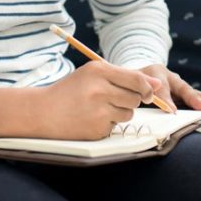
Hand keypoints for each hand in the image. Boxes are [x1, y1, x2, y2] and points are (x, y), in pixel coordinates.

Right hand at [0, 60, 160, 139]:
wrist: (43, 112)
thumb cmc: (72, 90)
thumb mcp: (94, 74)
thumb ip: (126, 77)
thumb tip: (157, 86)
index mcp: (98, 71)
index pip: (137, 80)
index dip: (147, 88)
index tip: (148, 93)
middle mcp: (99, 90)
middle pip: (136, 98)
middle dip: (130, 100)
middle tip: (112, 99)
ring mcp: (97, 112)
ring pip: (129, 114)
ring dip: (120, 113)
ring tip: (100, 108)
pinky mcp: (96, 130)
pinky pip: (116, 127)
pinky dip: (108, 124)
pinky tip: (91, 119)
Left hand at [138, 64, 200, 111]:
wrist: (136, 78)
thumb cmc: (137, 84)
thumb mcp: (136, 86)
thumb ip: (145, 94)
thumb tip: (166, 110)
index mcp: (155, 73)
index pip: (161, 87)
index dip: (166, 99)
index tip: (172, 111)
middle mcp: (170, 77)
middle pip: (182, 88)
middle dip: (193, 98)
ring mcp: (177, 85)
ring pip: (190, 93)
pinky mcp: (181, 94)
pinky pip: (192, 98)